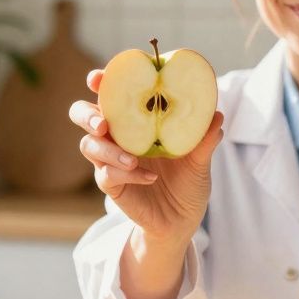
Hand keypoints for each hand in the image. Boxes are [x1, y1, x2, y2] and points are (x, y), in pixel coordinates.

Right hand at [69, 69, 223, 241]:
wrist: (183, 220)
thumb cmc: (188, 182)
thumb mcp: (200, 159)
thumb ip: (204, 139)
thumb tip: (217, 115)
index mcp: (135, 119)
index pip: (111, 93)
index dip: (101, 82)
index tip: (99, 77)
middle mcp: (117, 135)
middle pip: (82, 114)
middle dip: (88, 115)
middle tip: (103, 124)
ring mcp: (111, 159)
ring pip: (88, 145)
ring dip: (107, 149)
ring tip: (133, 159)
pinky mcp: (112, 184)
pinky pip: (107, 174)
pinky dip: (127, 174)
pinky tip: (150, 177)